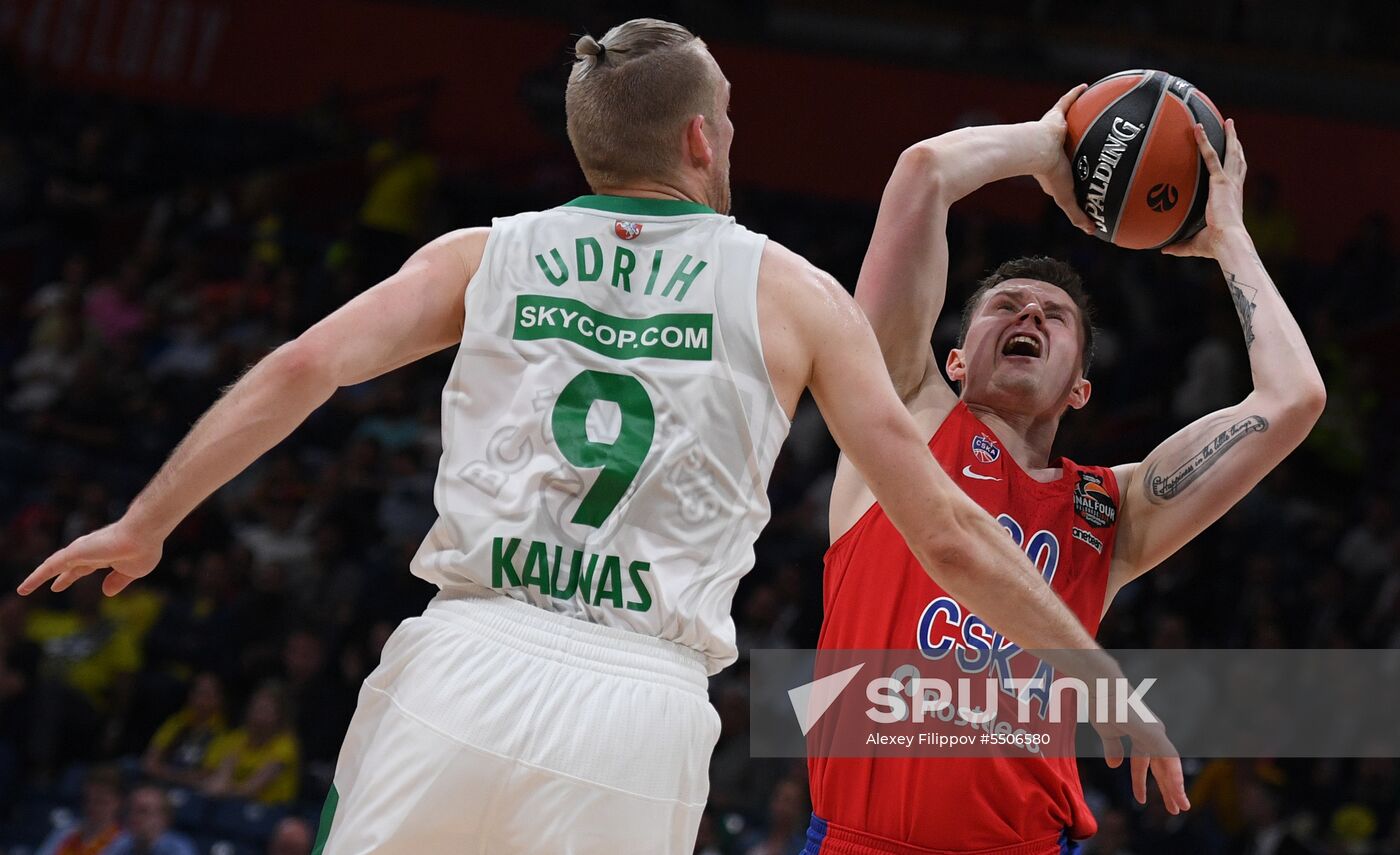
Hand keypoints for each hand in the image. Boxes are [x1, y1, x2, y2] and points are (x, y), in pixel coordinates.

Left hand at [17, 518, 162, 596]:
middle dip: (58, 576)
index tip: (60, 585)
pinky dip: (36, 576)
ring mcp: (81, 551)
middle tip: (49, 586)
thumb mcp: (133, 572)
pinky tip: (26, 587)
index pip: (83, 568)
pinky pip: (50, 566)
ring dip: (37, 577)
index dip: (72, 577)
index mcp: (105, 556)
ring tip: (23, 589)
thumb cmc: (143, 550)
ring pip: (53, 564)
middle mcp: (90, 551)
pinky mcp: (74, 553)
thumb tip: (106, 593)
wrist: (143, 534)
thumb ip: (118, 581)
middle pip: (68, 565)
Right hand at [1034, 84, 1095, 235]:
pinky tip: (1087, 86)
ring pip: (1071, 123)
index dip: (1077, 169)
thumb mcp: (1067, 198)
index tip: (1086, 169)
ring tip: (1096, 112)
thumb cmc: (1048, 174)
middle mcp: (1055, 149)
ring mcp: (1055, 132)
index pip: (1068, 167)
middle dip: (1080, 142)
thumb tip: (1092, 231)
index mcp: (1055, 166)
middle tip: (1092, 141)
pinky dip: (1075, 93)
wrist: (1034, 152)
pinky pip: (1067, 102)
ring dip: (1080, 117)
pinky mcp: (1055, 117)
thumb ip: (1077, 214)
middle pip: (1072, 144)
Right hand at [1090, 695, 1190, 814]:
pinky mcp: (1154, 733)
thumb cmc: (1102, 704)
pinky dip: (1174, 774)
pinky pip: (1168, 758)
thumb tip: (1114, 765)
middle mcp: (1153, 735)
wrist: (1101, 688)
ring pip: (1170, 766)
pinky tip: (1177, 788)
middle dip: (1168, 789)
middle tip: (1177, 809)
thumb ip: (1112, 748)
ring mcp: (1155, 733)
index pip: (1146, 764)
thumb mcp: (1107, 732)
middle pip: (1162, 768)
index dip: (1141, 782)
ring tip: (1182, 805)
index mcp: (1141, 735)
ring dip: (1176, 787)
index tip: (1141, 800)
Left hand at [1162, 118, 1247, 258]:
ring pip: (1231, 153)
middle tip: (1233, 129)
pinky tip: (1197, 129)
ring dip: (1229, 136)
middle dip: (1236, 143)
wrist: (1227, 242)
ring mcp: (1229, 182)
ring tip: (1228, 121)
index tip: (1234, 155)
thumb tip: (1164, 249)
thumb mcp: (1196, 243)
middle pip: (1238, 159)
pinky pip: (1210, 156)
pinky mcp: (1220, 181)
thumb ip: (1180, 244)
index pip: (1235, 177)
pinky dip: (1204, 141)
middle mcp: (1234, 187)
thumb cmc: (1216, 246)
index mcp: (1231, 199)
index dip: (1235, 164)